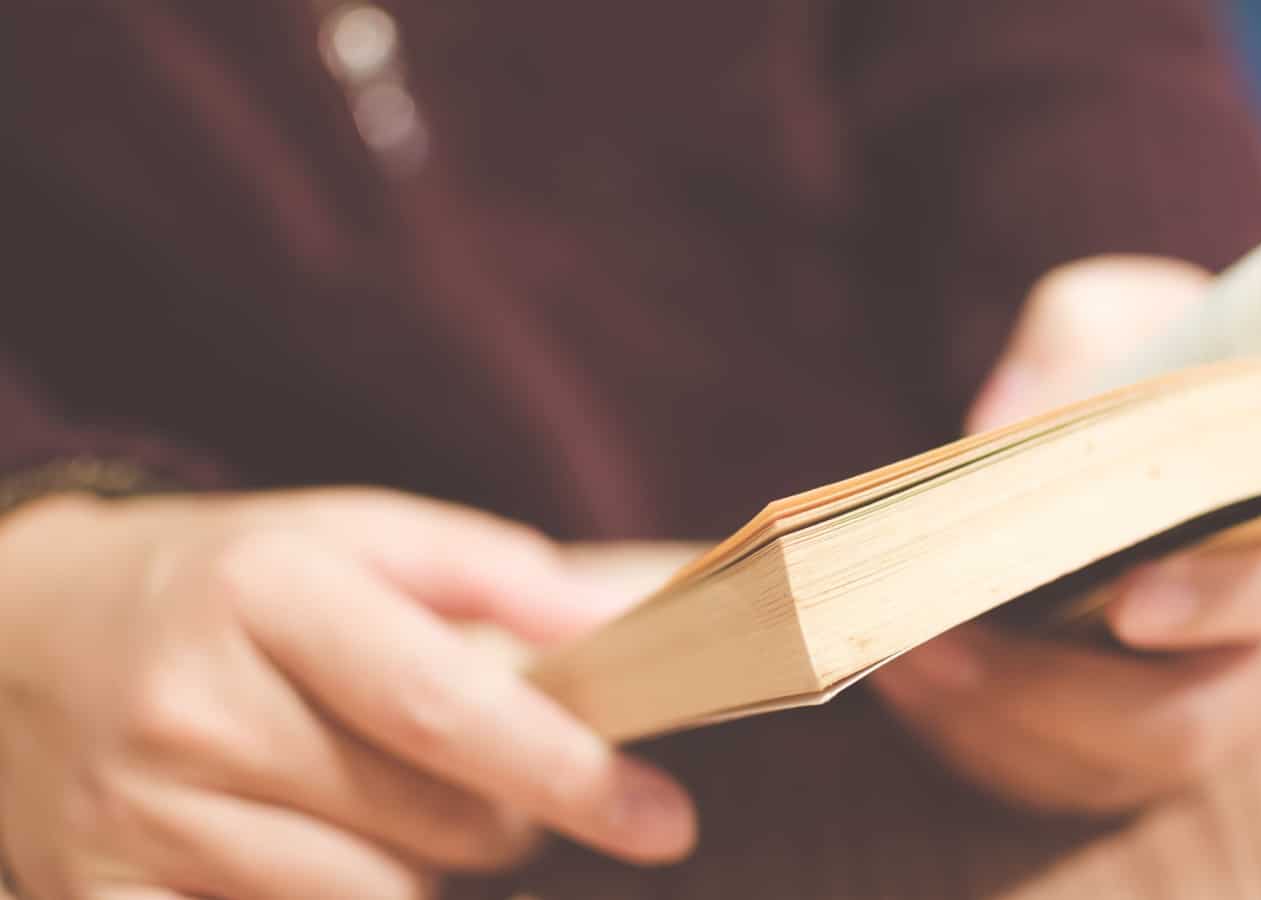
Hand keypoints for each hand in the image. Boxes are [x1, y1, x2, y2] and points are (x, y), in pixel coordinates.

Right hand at [0, 488, 695, 898]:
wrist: (26, 632)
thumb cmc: (222, 582)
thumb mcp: (346, 532)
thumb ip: (483, 567)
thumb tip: (606, 623)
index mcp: (264, 593)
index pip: (441, 705)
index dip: (567, 772)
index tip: (661, 818)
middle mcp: (191, 706)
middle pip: (424, 821)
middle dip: (508, 823)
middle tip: (506, 788)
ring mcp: (136, 815)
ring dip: (428, 874)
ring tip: (404, 813)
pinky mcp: (99, 896)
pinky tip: (336, 861)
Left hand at [872, 256, 1260, 813]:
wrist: (1170, 449)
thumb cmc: (1156, 382)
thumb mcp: (1132, 319)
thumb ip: (1077, 345)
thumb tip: (1000, 421)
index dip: (1210, 602)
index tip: (1125, 602)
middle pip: (1183, 722)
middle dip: (1051, 694)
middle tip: (937, 643)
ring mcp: (1203, 718)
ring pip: (1110, 768)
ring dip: (993, 726)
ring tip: (894, 662)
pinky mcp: (1130, 752)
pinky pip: (1059, 781)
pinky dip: (976, 744)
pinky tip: (902, 687)